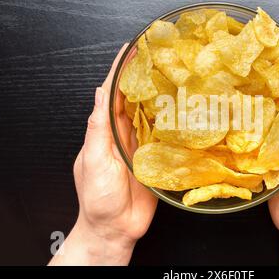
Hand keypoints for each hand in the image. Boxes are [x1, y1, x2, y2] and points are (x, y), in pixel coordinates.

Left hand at [49, 43, 156, 265]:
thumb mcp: (92, 160)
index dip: (121, 70)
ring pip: (153, 114)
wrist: (115, 229)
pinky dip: (175, 121)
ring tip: (177, 76)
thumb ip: (98, 128)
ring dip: (161, 95)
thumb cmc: (98, 199)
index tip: (131, 49)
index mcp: (106, 130)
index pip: (113, 92)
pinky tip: (186, 111)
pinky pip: (167, 136)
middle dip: (145, 77)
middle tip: (161, 56)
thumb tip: (100, 94)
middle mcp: (125, 133)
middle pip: (135, 99)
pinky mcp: (158, 159)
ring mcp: (143, 145)